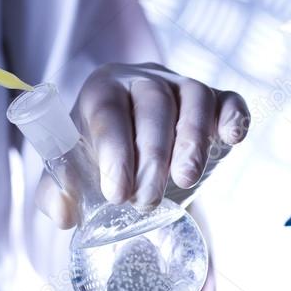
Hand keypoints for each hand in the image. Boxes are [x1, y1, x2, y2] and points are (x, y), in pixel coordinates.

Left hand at [36, 62, 249, 227]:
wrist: (135, 147)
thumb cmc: (100, 156)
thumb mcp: (72, 171)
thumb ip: (56, 192)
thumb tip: (65, 211)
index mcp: (102, 89)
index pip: (107, 111)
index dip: (114, 151)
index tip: (117, 193)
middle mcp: (143, 79)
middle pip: (153, 105)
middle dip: (152, 155)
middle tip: (146, 201)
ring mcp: (182, 86)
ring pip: (193, 98)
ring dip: (191, 140)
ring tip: (185, 180)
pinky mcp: (215, 100)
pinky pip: (229, 100)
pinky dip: (234, 116)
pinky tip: (231, 139)